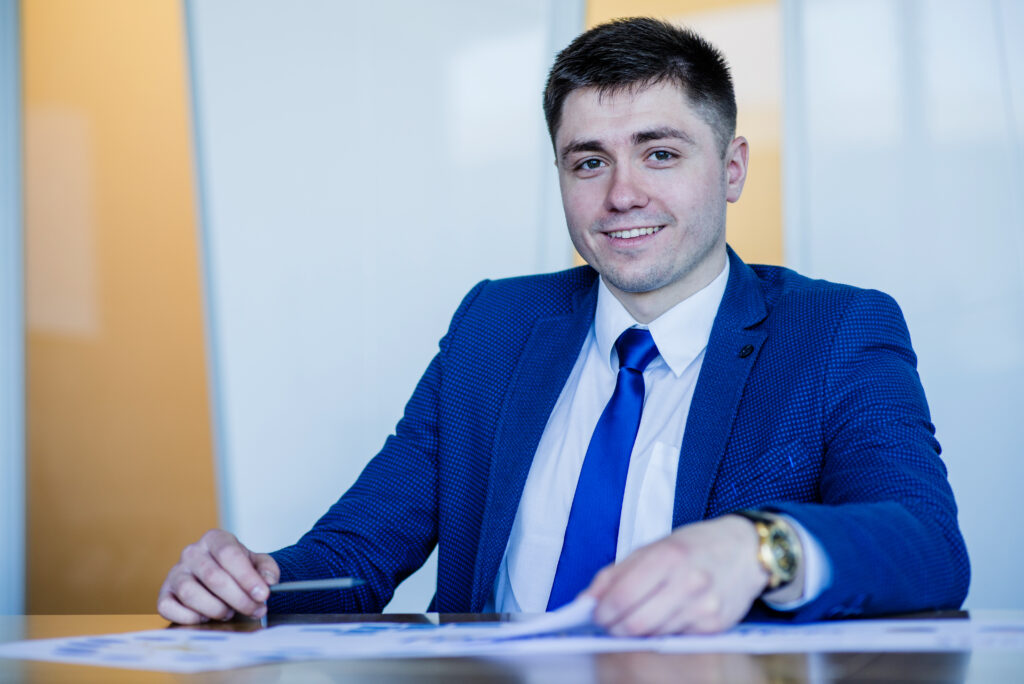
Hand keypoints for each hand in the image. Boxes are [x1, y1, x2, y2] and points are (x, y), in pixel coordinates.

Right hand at [157, 529, 279, 623]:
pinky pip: (169, 608)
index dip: (247, 577)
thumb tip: (269, 581)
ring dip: (215, 609)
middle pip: (213, 577)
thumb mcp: (256, 562)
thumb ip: (267, 569)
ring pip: (190, 594)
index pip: (229, 554)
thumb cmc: (236, 568)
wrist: (217, 573)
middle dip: (238, 599)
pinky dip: (190, 617)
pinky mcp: (163, 593)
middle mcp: (191, 553)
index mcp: (214, 539)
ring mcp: (174, 573)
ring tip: (230, 612)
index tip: (263, 594)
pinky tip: (206, 616)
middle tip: (255, 609)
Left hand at [583, 515, 767, 635]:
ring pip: (654, 637)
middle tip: (611, 622)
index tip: (596, 614)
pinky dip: (662, 634)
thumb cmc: (694, 546)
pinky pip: (675, 640)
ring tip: (638, 617)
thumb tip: (585, 601)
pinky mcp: (715, 628)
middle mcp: (689, 582)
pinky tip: (665, 618)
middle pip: (636, 625)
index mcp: (668, 556)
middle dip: (616, 628)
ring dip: (638, 633)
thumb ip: (615, 574)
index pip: (622, 597)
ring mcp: (704, 607)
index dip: (602, 612)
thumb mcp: (651, 548)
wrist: (746, 550)